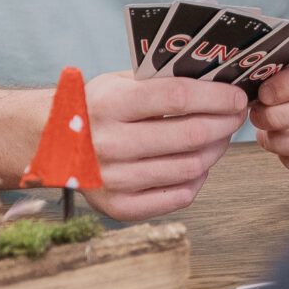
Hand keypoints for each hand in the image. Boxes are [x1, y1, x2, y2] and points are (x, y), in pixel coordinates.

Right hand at [77, 70, 249, 219]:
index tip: (237, 95)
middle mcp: (110, 144)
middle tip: (236, 115)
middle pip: (190, 134)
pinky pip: (179, 196)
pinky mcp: (120, 207)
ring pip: (190, 167)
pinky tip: (198, 163)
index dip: (217, 96)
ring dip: (216, 149)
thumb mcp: (119, 82)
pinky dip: (198, 178)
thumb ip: (162, 82)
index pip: (179, 97)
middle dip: (225, 122)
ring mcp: (115, 180)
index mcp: (110, 104)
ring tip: (220, 136)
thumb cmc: (95, 107)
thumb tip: (218, 81)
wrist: (51, 143)